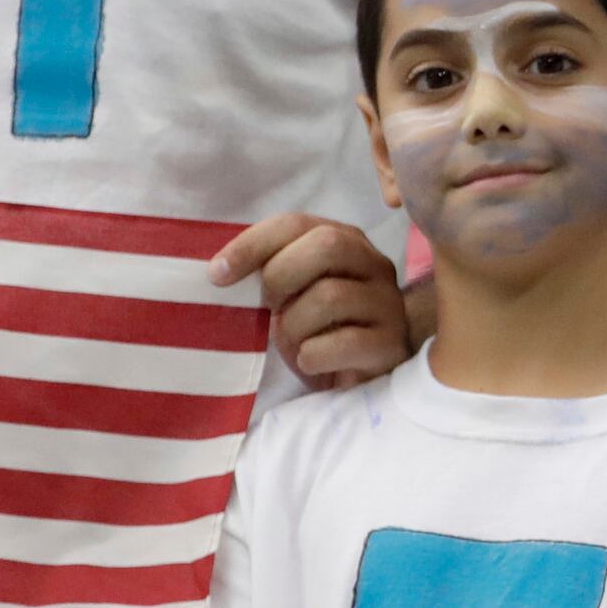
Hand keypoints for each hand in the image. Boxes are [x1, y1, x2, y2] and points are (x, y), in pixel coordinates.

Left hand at [216, 214, 418, 388]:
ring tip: (293, 344)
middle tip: (267, 309)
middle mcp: (375, 265)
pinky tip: (311, 363)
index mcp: (346, 242)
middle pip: (328, 244)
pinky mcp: (390, 344)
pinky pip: (343, 343)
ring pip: (330, 296)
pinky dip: (312, 356)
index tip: (217, 274)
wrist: (353, 384)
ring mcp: (388, 304)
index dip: (253, 244)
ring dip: (293, 326)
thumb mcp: (289, 296)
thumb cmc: (314, 333)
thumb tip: (219, 270)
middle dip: (281, 277)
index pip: (296, 223)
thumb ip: (270, 272)